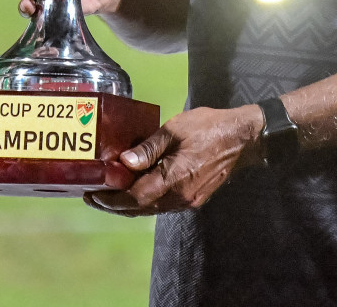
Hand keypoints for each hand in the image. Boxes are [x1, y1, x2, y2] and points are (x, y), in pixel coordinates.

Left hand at [86, 105, 264, 215]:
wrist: (243, 138)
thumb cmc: (209, 127)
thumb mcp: (175, 129)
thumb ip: (148, 147)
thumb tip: (123, 162)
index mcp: (175, 179)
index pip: (135, 198)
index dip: (112, 199)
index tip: (93, 194)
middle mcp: (181, 196)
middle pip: (140, 208)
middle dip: (114, 205)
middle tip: (93, 196)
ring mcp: (188, 200)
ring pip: (151, 209)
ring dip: (128, 205)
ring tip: (108, 194)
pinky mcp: (194, 197)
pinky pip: (163, 204)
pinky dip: (145, 201)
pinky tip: (135, 189)